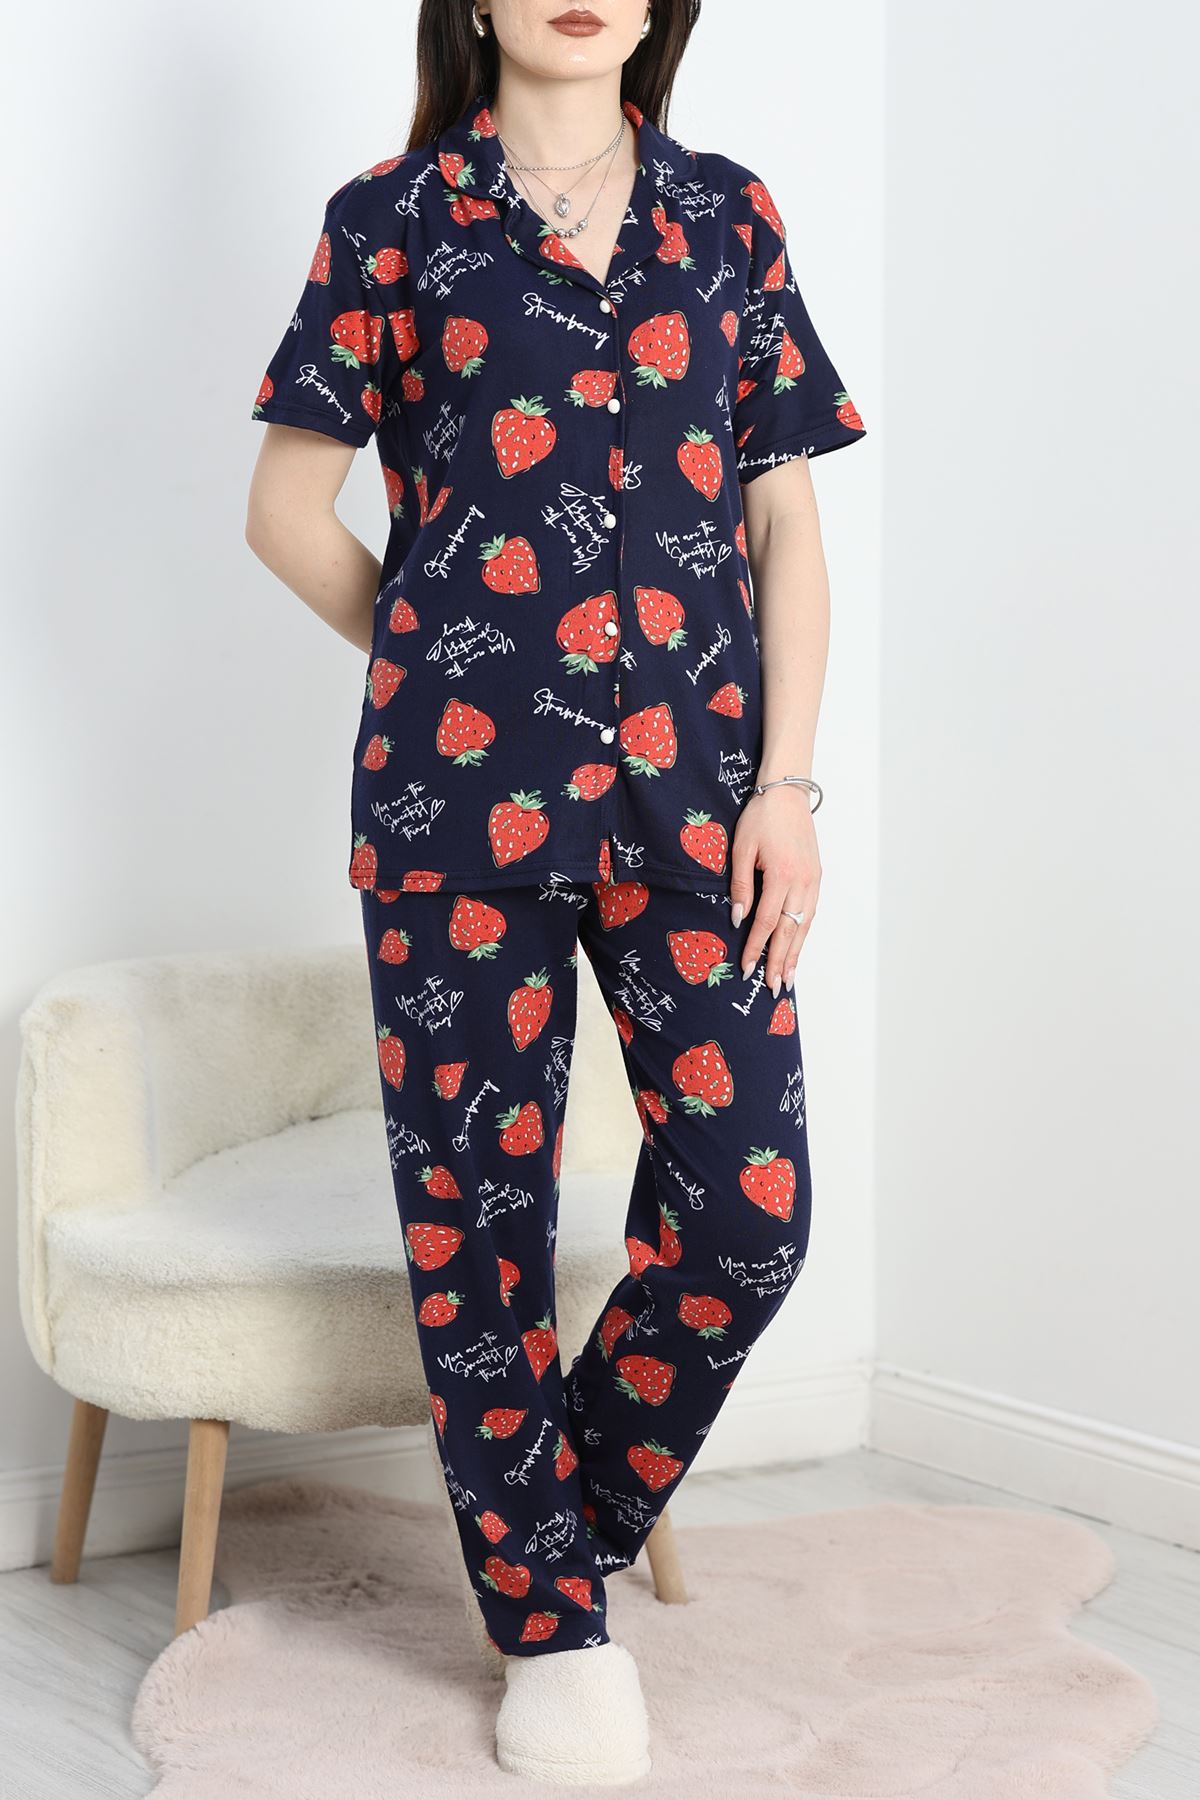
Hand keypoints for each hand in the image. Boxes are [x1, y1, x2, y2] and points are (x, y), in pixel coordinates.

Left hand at [728, 785, 820, 991]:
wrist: (788, 793)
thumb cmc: (761, 817)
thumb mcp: (742, 848)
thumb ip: (740, 885)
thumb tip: (738, 918)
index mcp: (781, 875)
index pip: (766, 922)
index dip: (756, 948)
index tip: (746, 968)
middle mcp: (802, 882)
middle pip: (790, 931)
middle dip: (780, 961)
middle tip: (774, 987)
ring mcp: (813, 881)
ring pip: (804, 926)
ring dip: (796, 954)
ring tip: (788, 978)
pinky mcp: (816, 877)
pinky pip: (811, 913)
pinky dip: (804, 934)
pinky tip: (798, 948)